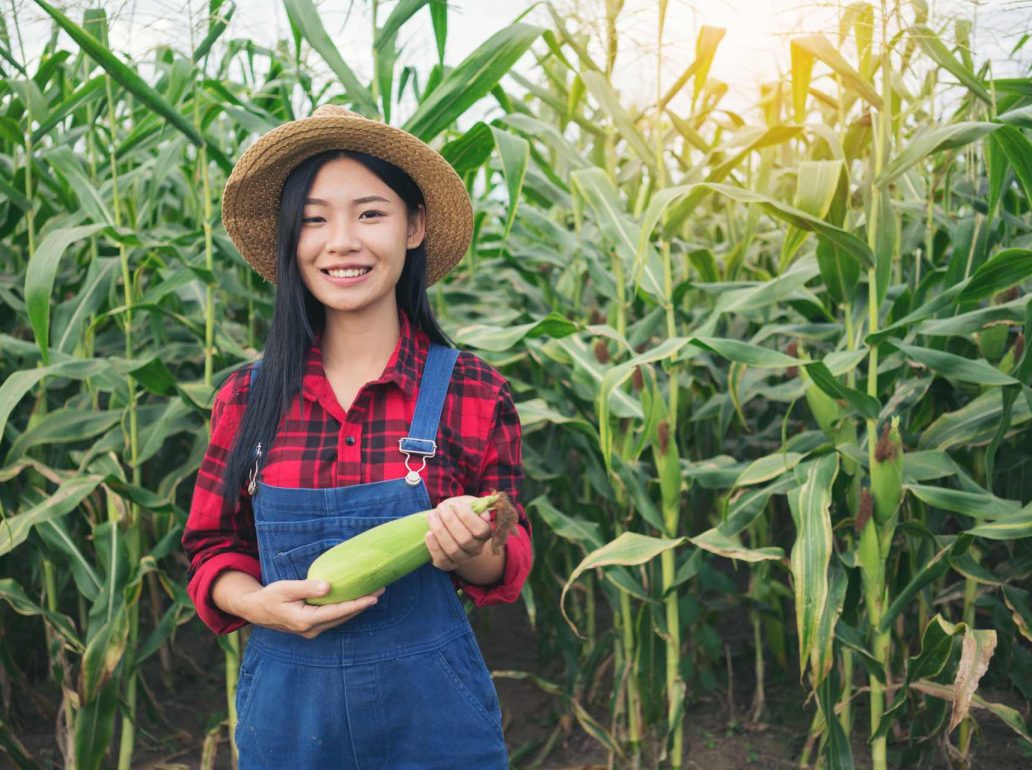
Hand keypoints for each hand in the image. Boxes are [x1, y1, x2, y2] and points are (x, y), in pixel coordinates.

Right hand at [238, 579, 384, 638]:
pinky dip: (346, 610)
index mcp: (305, 620)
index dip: (357, 604)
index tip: (374, 597)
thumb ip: (307, 588)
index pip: (338, 612)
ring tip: (373, 594)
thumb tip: (329, 587)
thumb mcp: (286, 588)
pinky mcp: (311, 628)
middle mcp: (311, 629)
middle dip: (362, 604)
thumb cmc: (270, 597)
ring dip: (356, 607)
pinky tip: (356, 601)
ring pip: (340, 619)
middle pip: (343, 617)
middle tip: (380, 590)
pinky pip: (334, 619)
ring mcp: (311, 631)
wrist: (256, 610)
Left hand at [425, 495, 492, 571]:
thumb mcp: (468, 504)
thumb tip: (484, 516)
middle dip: (450, 520)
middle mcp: (476, 549)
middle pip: (465, 539)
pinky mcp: (448, 565)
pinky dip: (434, 546)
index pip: (481, 530)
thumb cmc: (458, 512)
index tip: (456, 505)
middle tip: (441, 508)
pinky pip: (442, 560)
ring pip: (453, 550)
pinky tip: (429, 533)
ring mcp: (463, 558)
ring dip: (440, 531)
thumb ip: (476, 506)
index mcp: (485, 533)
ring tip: (432, 516)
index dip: (468, 517)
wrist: (447, 525)